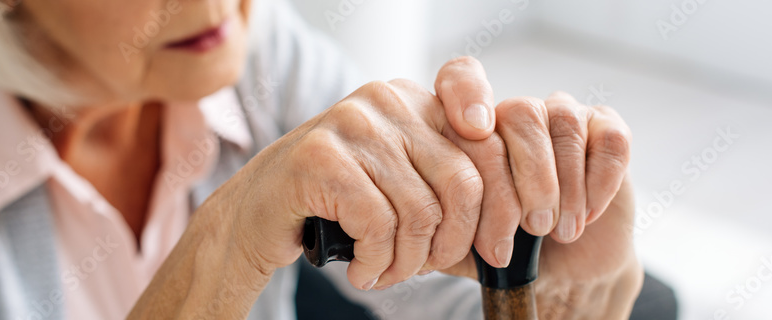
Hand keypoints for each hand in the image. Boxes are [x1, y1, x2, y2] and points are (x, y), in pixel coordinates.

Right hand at [206, 65, 493, 290]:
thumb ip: (448, 182)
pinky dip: (378, 262)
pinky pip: (378, 224)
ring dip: (410, 262)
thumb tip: (517, 221)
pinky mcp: (320, 158)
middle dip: (455, 243)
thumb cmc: (335, 204)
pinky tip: (364, 271)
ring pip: (420, 210)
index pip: (488, 139)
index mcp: (412, 98)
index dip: (505, 198)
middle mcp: (384, 100)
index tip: (496, 245)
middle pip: (463, 181)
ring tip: (390, 274)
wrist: (255, 215)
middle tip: (430, 270)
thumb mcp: (400, 181)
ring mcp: (350, 124)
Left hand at [431, 60, 641, 316]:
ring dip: (561, 185)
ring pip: (563, 123)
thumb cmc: (501, 251)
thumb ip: (436, 225)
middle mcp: (513, 114)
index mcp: (468, 129)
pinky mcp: (605, 132)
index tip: (472, 130)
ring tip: (554, 231)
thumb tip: (411, 222)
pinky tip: (586, 214)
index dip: (466, 92)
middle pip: (519, 114)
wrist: (560, 272)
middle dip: (524, 180)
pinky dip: (598, 181)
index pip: (461, 78)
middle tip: (527, 230)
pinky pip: (608, 139)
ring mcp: (561, 118)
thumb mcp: (457, 245)